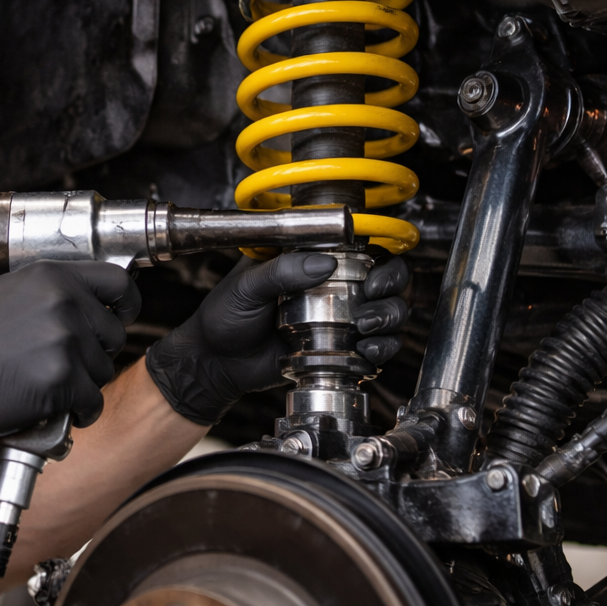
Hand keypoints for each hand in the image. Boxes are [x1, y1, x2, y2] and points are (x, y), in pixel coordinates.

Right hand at [0, 261, 141, 466]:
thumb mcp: (8, 294)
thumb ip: (50, 292)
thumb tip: (88, 298)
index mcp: (52, 277)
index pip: (118, 280)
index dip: (126, 302)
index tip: (120, 316)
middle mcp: (64, 302)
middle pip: (114, 334)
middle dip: (96, 355)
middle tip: (64, 365)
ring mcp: (65, 340)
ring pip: (104, 371)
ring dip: (83, 385)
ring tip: (47, 386)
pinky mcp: (64, 379)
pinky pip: (93, 402)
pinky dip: (79, 412)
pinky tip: (55, 409)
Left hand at [145, 252, 408, 424]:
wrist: (216, 363)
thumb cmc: (224, 317)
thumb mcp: (246, 286)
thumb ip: (281, 271)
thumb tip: (324, 263)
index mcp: (309, 255)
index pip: (357, 242)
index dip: (376, 251)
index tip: (370, 267)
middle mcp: (332, 281)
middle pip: (386, 273)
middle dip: (390, 284)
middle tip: (373, 297)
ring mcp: (339, 314)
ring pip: (389, 308)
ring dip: (389, 317)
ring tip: (365, 328)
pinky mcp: (340, 346)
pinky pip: (377, 345)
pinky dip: (382, 348)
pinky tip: (366, 352)